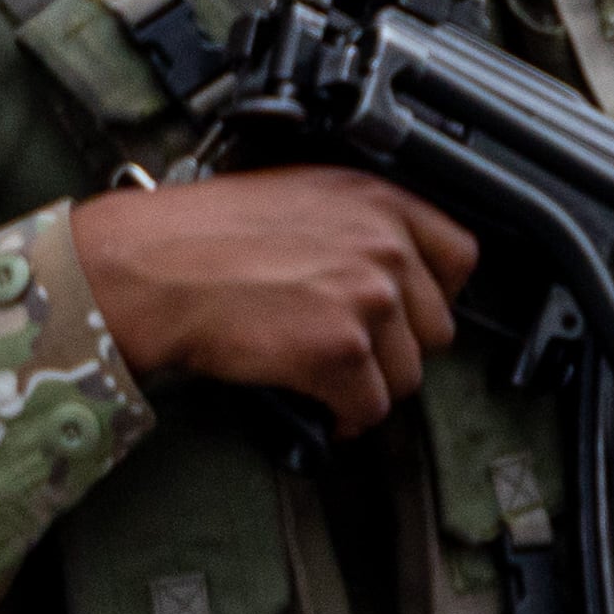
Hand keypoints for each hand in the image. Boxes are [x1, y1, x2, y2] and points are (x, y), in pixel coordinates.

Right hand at [73, 167, 477, 433]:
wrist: (152, 267)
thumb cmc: (203, 233)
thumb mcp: (300, 196)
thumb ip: (358, 227)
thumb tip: (389, 268)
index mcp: (379, 203)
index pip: (461, 256)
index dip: (437, 294)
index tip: (413, 314)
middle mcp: (385, 248)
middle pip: (436, 326)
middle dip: (397, 348)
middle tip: (358, 354)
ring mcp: (368, 300)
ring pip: (407, 373)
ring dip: (370, 386)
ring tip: (332, 380)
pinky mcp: (342, 351)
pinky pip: (370, 407)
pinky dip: (346, 417)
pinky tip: (323, 408)